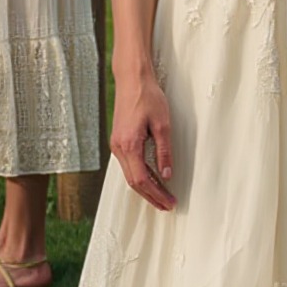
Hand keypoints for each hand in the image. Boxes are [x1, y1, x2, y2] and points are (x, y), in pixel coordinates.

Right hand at [110, 68, 175, 210]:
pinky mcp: (118, 141)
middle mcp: (118, 148)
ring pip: (130, 175)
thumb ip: (164, 152)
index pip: (142, 180)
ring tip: (162, 197)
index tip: (170, 202)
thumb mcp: (163, 125)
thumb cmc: (148, 97)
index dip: (156, 194)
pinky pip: (128, 165)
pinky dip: (140, 176)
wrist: (132, 80)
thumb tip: (167, 175)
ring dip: (146, 188)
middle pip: (134, 182)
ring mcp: (116, 145)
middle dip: (151, 196)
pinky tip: (152, 180)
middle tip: (168, 205)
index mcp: (129, 145)